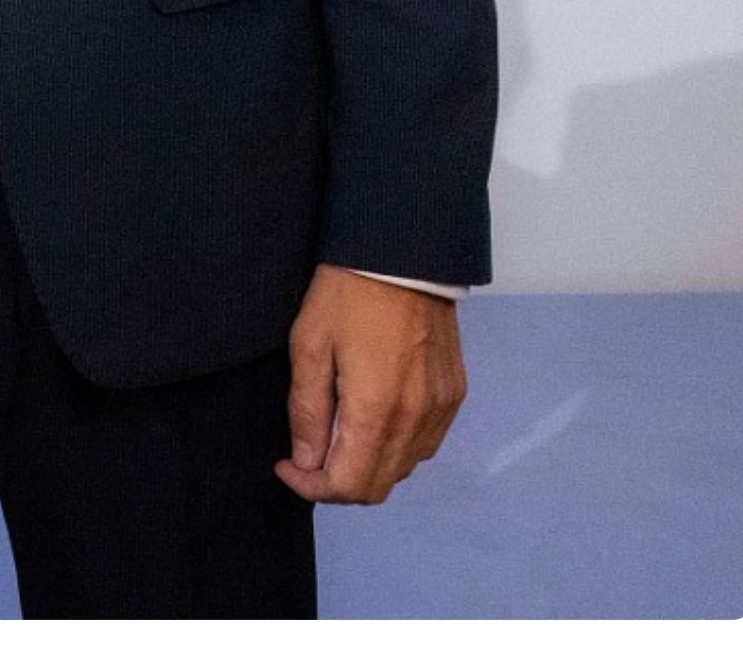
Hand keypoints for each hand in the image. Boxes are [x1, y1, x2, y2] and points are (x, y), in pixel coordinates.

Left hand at [278, 265, 467, 503]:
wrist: (403, 255)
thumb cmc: (346, 296)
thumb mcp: (309, 346)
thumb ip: (308, 411)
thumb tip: (306, 461)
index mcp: (376, 411)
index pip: (350, 485)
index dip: (312, 488)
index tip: (287, 467)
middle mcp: (416, 420)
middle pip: (379, 486)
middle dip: (337, 484)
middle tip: (307, 457)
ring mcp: (442, 409)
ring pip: (404, 468)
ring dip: (368, 467)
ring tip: (336, 439)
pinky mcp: (455, 395)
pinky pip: (426, 444)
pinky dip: (396, 449)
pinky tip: (373, 424)